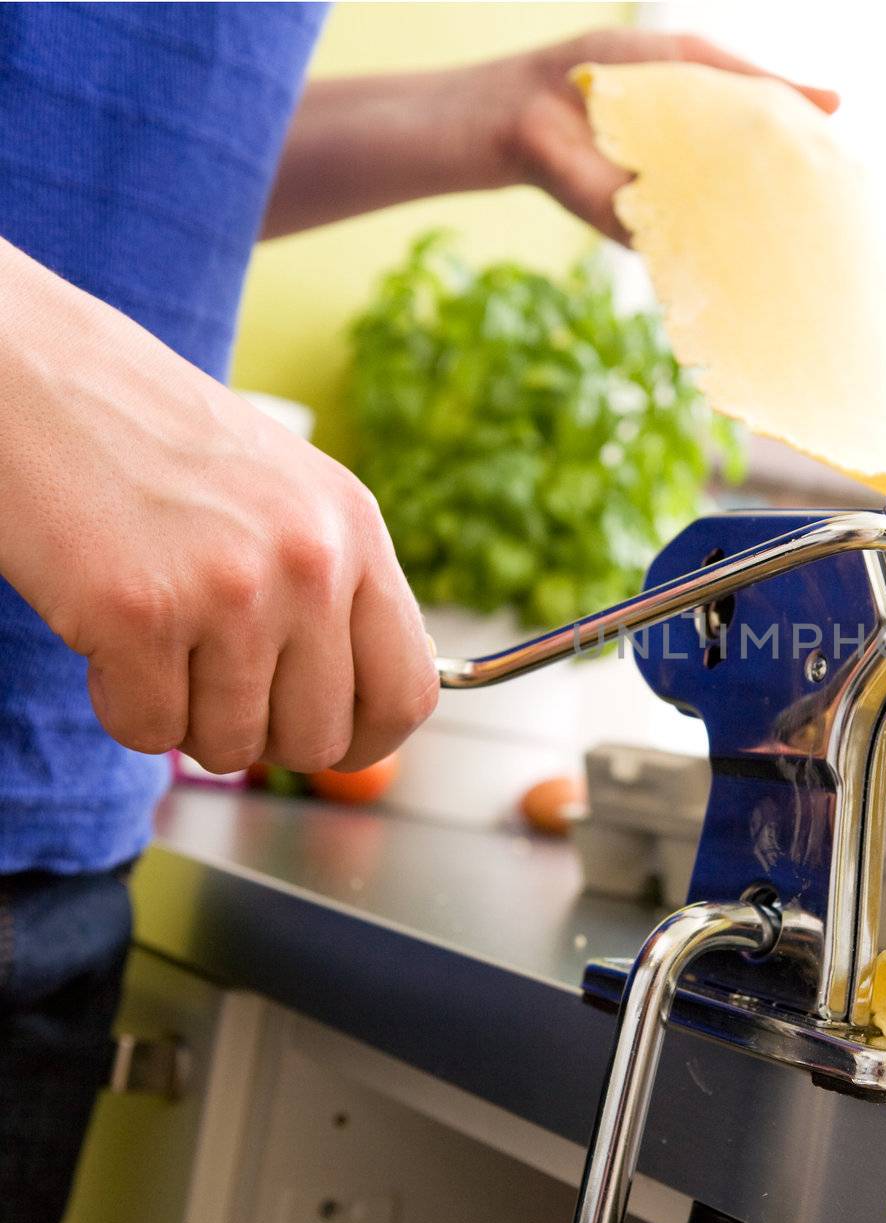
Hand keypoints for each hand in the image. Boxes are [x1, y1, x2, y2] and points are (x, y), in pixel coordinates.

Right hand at [0, 240, 438, 773]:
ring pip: (232, 746)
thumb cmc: (155, 445)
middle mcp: (311, 562)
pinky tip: (109, 638)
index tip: (328, 740)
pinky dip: (122, 705)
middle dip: (260, 733)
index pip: (407, 692)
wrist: (30, 372)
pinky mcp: (142, 613)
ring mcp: (232, 589)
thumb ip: (336, 592)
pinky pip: (150, 731)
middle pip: (318, 737)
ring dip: (185, 716)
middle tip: (210, 680)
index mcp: (355, 531)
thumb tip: (365, 711)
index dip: (365, 738)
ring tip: (156, 640)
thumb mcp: (288, 497)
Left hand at [475, 30, 839, 240]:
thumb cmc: (607, 75)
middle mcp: (703, 185)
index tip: (859, 186)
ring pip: (731, 236)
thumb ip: (755, 81)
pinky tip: (757, 265)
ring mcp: (676, 216)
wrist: (529, 107)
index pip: (777, 161)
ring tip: (822, 261)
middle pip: (761, 208)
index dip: (815, 172)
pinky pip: (690, 254)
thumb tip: (837, 102)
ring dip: (767, 245)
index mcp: (718, 140)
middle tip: (853, 234)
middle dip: (801, 220)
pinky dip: (717, 257)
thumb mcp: (691, 60)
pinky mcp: (645, 237)